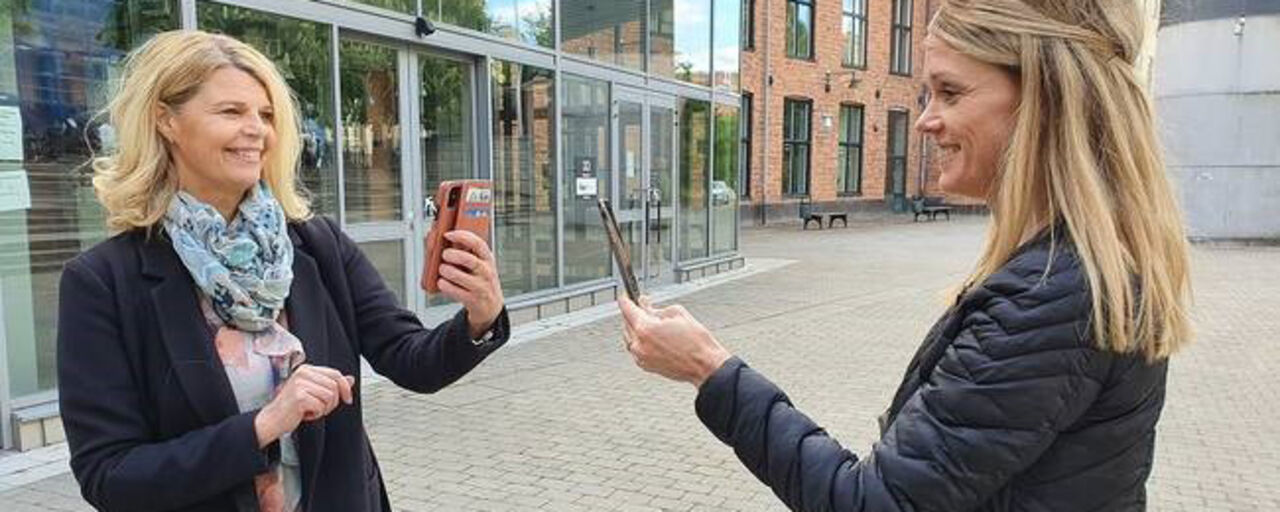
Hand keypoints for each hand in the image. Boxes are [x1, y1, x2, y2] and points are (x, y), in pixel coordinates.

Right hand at [254, 365, 353, 447]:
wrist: (272, 420)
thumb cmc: (292, 407)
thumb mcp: (314, 392)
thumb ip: (331, 384)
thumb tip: (351, 379)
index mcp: (306, 369)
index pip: (335, 374)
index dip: (345, 387)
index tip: (347, 399)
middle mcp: (303, 373)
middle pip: (335, 385)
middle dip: (333, 401)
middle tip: (321, 408)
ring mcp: (300, 384)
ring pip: (330, 396)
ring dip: (324, 408)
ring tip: (311, 410)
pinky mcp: (299, 397)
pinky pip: (321, 406)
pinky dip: (316, 414)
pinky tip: (305, 414)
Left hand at [437, 230, 504, 338]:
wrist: (491, 306)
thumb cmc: (481, 281)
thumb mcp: (480, 264)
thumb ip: (465, 252)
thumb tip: (437, 238)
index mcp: (488, 259)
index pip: (478, 243)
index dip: (462, 236)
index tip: (448, 234)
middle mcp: (486, 272)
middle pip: (469, 260)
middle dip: (452, 255)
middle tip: (444, 254)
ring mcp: (481, 287)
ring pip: (460, 276)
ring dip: (446, 271)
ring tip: (443, 269)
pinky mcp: (473, 300)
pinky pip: (455, 291)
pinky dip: (445, 286)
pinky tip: (442, 282)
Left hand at [617, 296, 732, 387]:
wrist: (705, 366)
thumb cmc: (697, 342)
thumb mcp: (677, 313)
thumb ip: (656, 308)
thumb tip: (645, 305)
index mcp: (645, 329)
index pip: (627, 308)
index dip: (626, 299)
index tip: (626, 295)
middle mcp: (639, 344)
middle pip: (626, 323)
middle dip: (633, 313)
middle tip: (643, 305)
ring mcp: (641, 357)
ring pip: (629, 337)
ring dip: (635, 327)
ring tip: (650, 322)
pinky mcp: (645, 366)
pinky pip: (635, 349)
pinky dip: (639, 340)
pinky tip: (652, 336)